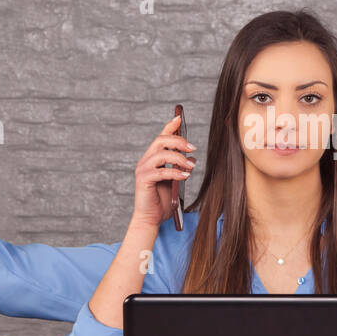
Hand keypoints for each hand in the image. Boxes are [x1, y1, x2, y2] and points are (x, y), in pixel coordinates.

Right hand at [132, 111, 195, 229]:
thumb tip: (193, 159)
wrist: (150, 218)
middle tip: (193, 148)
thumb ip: (181, 168)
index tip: (179, 117)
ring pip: (161, 154)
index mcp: (153, 158)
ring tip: (190, 167)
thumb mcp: (175, 181)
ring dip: (179, 158)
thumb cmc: (162, 201)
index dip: (170, 126)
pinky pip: (161, 171)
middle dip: (178, 141)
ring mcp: (143, 169)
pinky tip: (185, 176)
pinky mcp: (143, 180)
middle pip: (161, 140)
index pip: (161, 137)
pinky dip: (175, 172)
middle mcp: (146, 161)